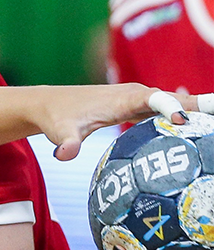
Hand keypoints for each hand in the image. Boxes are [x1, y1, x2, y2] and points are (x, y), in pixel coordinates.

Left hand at [37, 83, 189, 161]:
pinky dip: (188, 115)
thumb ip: (66, 142)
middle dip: (201, 105)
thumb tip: (65, 154)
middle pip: (176, 98)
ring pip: (177, 103)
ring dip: (200, 110)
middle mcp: (136, 94)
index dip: (171, 106)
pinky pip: (169, 110)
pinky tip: (203, 129)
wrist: (50, 104)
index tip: (186, 119)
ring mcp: (140, 100)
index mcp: (123, 98)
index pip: (153, 99)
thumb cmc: (56, 118)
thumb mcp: (60, 131)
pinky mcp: (139, 107)